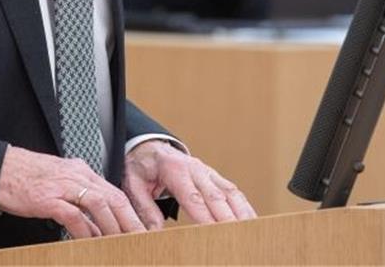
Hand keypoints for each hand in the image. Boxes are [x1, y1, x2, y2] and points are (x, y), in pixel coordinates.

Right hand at [0, 145, 146, 238]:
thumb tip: (97, 230)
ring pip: (98, 205)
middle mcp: (76, 176)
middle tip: (141, 241)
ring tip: (120, 244)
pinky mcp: (47, 198)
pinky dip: (85, 230)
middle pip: (113, 198)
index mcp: (81, 172)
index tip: (142, 231)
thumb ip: (80, 206)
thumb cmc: (27, 180)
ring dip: (112, 227)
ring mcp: (62, 186)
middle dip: (130, 222)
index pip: (115, 193)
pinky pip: (73, 215)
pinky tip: (90, 242)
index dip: (131, 213)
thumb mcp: (59, 186)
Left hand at [122, 140, 256, 228]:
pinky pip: (233, 192)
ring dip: (241, 213)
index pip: (192, 197)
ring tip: (250, 233)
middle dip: (228, 219)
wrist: (150, 147)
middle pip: (216, 197)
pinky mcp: (215, 177)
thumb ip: (144, 207)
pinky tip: (251, 222)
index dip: (204, 216)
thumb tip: (154, 232)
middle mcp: (196, 169)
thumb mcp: (133, 184)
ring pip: (230, 193)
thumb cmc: (141, 167)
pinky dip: (244, 207)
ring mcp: (208, 172)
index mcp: (174, 170)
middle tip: (236, 238)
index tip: (213, 232)